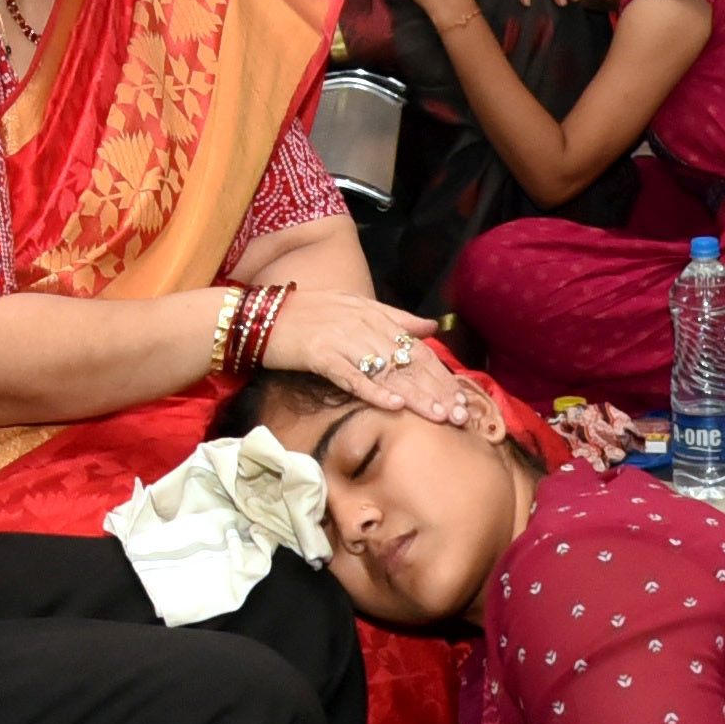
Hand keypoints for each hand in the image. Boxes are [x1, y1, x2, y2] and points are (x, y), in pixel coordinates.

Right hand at [269, 288, 487, 429]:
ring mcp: (342, 340)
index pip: (418, 348)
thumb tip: (430, 326)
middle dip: (437, 390)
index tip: (463, 399)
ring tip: (439, 417)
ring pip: (387, 371)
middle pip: (409, 362)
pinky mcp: (320, 355)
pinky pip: (351, 376)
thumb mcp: (355, 306)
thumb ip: (394, 317)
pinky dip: (372, 390)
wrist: (261, 314)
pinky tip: (393, 406)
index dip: (442, 375)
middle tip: (460, 417)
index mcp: (375, 315)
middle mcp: (364, 326)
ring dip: (415, 395)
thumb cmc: (308, 313)